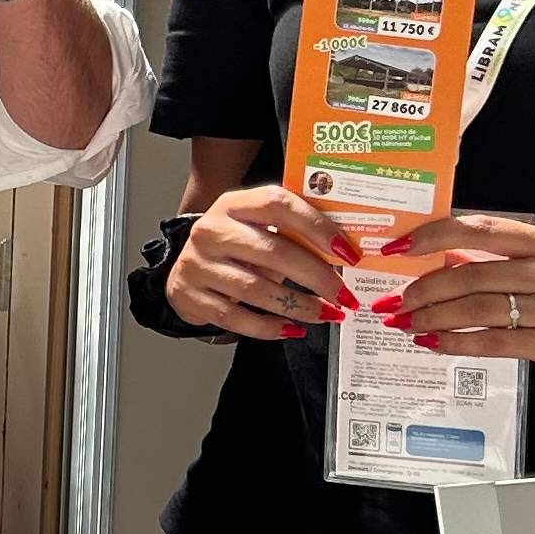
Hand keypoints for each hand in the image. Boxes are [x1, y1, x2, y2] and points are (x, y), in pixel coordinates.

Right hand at [164, 186, 358, 342]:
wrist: (187, 269)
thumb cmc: (235, 247)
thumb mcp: (256, 226)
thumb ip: (292, 230)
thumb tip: (345, 251)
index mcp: (233, 204)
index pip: (277, 204)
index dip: (316, 226)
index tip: (347, 252)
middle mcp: (211, 231)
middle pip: (272, 252)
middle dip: (317, 277)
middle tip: (344, 295)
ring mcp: (198, 265)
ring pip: (256, 290)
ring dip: (299, 306)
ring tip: (327, 314)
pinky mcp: (191, 297)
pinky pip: (236, 318)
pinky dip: (269, 328)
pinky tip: (292, 329)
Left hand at [378, 214, 534, 397]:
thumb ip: (492, 261)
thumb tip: (427, 261)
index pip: (479, 228)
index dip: (433, 236)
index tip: (397, 248)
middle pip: (470, 273)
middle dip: (423, 289)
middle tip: (393, 300)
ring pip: (477, 309)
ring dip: (432, 317)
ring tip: (405, 322)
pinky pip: (492, 342)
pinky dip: (455, 342)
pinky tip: (433, 342)